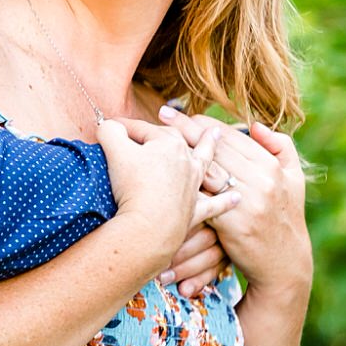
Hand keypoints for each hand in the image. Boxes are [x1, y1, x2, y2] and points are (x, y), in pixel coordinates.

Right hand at [97, 118, 239, 267]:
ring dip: (210, 149)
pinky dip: (225, 201)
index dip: (124, 128)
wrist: (150, 228)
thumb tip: (108, 125)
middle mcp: (187, 162)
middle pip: (179, 140)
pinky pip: (214, 205)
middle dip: (173, 128)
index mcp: (169, 144)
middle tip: (168, 118)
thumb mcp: (114, 150)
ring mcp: (193, 187)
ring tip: (216, 136)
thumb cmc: (133, 186)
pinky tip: (237, 198)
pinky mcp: (195, 212)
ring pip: (204, 163)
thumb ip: (110, 131)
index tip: (110, 129)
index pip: (144, 129)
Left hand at [158, 108, 310, 293]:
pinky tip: (160, 177)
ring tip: (154, 140)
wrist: (285, 263)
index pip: (231, 136)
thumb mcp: (294, 178)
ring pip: (206, 170)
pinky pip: (202, 201)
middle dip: (185, 130)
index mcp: (271, 166)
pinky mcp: (232, 225)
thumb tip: (254, 124)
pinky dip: (182, 189)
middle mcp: (261, 180)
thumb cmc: (286, 216)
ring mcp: (247, 202)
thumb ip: (280, 146)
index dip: (203, 124)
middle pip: (215, 149)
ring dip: (179, 154)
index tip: (181, 113)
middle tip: (161, 116)